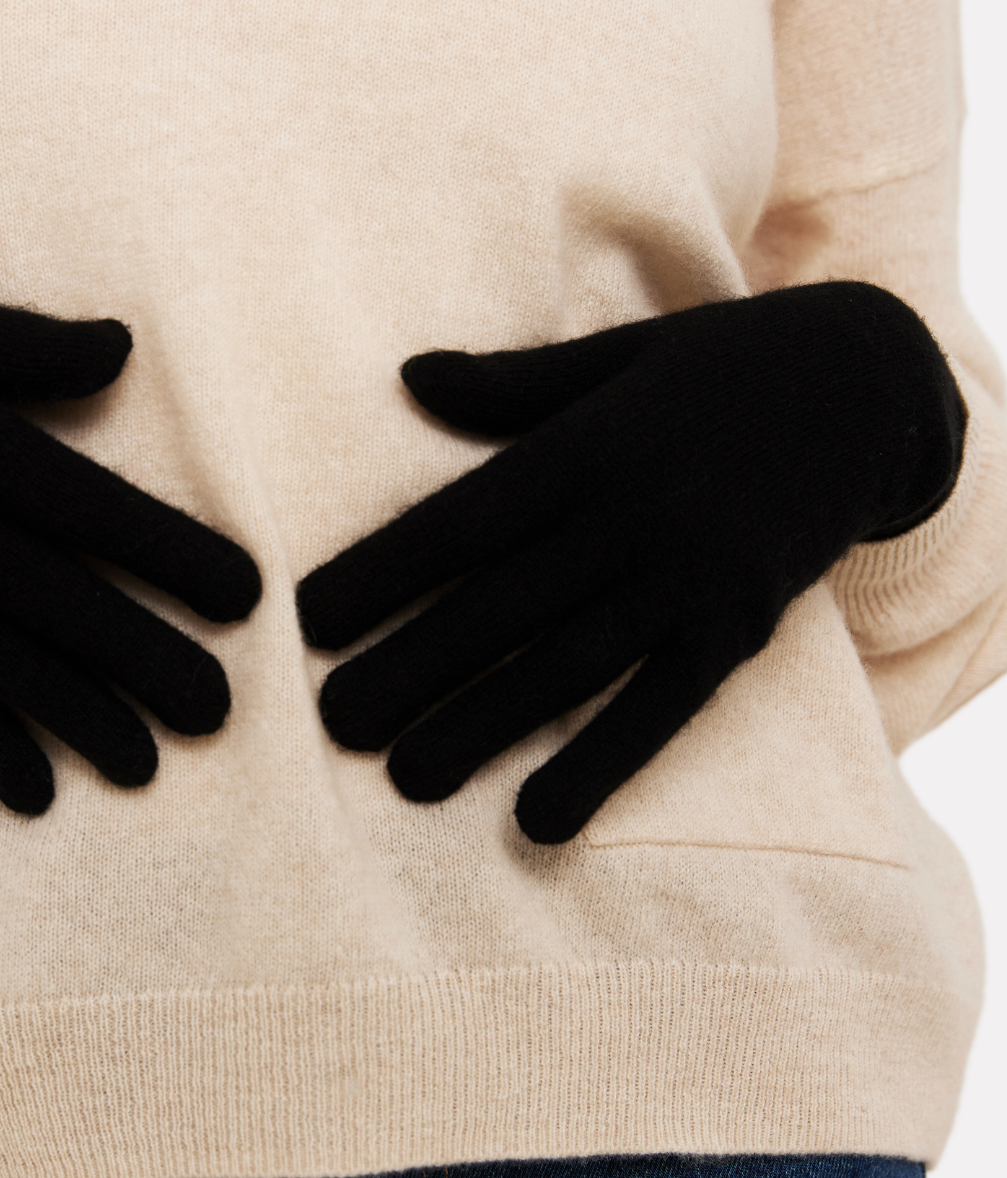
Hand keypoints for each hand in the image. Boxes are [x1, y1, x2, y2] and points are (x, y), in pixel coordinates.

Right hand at [0, 248, 260, 812]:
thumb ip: (21, 346)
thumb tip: (124, 351)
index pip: (86, 506)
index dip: (167, 554)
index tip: (244, 597)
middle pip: (52, 599)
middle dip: (139, 660)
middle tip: (220, 714)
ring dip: (71, 717)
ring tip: (146, 769)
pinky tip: (32, 789)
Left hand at [297, 282, 963, 842]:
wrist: (869, 387)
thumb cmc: (721, 368)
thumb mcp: (616, 358)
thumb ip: (512, 386)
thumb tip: (410, 377)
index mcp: (585, 447)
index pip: (463, 520)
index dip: (384, 573)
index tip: (308, 622)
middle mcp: (629, 515)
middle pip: (499, 604)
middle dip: (410, 666)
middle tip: (331, 724)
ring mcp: (686, 578)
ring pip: (567, 665)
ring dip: (483, 725)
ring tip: (406, 779)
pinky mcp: (736, 631)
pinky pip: (658, 709)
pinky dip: (599, 765)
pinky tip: (537, 819)